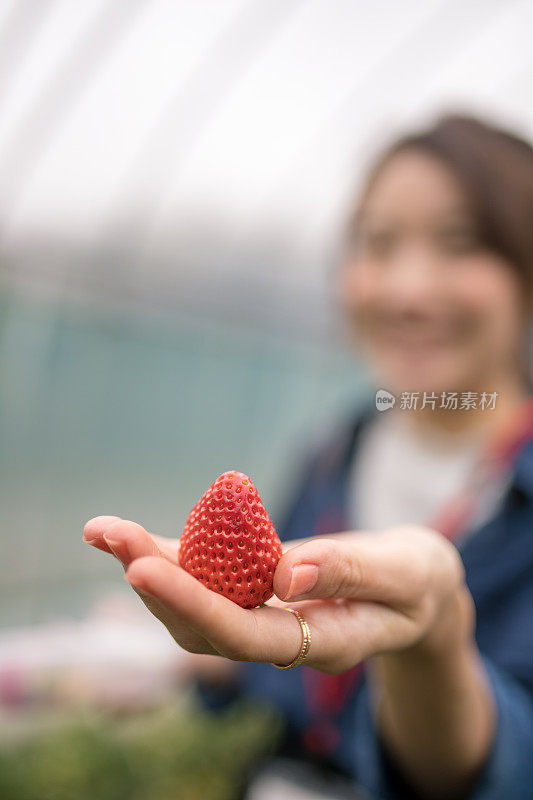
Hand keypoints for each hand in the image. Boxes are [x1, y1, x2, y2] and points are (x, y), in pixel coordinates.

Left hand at [83, 518, 465, 673]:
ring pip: (196, 605)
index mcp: (321, 642)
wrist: (416, 590)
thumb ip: (352, 574)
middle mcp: (281, 638)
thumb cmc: (417, 582)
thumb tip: (286, 574)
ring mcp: (265, 615)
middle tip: (110, 535)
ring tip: (103, 530)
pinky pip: (208, 576)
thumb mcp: (404, 574)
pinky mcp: (256, 588)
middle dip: (154, 581)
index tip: (144, 568)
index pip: (247, 633)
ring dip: (149, 565)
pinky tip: (132, 535)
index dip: (194, 604)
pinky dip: (170, 552)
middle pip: (205, 625)